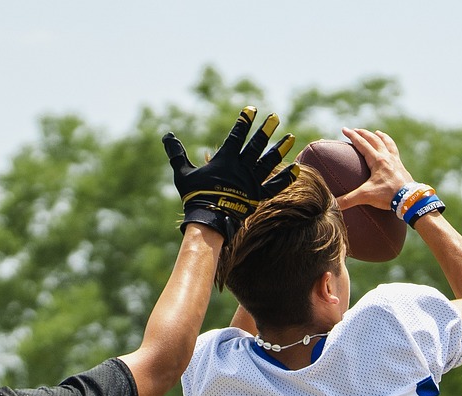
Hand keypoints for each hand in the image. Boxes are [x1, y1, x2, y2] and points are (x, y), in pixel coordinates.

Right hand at [162, 107, 297, 241]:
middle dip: (266, 129)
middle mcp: (241, 167)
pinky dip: (286, 177)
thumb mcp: (183, 173)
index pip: (237, 135)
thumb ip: (176, 154)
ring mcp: (251, 181)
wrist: (208, 219)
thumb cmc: (194, 196)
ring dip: (280, 148)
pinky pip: (275, 185)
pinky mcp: (258, 196)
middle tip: (275, 117)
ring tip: (290, 137)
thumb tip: (166, 135)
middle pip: (256, 145)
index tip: (252, 109)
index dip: (244, 121)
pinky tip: (296, 168)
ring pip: (269, 161)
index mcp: (225, 160)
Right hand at [337, 128, 414, 210]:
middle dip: (364, 133)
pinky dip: (391, 147)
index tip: (344, 129)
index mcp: (377, 160)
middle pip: (374, 140)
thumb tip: (332, 204)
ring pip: (387, 143)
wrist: (409, 199)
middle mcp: (387, 157)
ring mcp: (396, 161)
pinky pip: (395, 152)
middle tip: (355, 130)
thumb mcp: (365, 196)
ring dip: (381, 137)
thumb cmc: (388, 195)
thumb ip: (348, 200)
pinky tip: (391, 149)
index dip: (352, 136)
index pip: (362, 144)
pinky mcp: (401, 167)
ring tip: (377, 132)